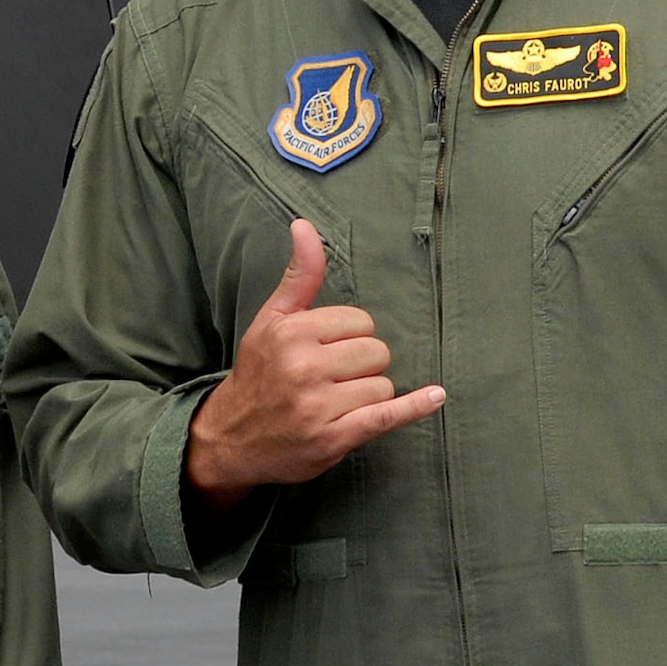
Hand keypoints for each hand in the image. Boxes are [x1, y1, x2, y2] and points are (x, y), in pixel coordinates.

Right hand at [184, 219, 443, 514]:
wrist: (231, 438)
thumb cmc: (258, 373)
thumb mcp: (271, 320)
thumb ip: (299, 276)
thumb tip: (305, 225)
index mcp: (291, 333)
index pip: (360, 321)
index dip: (351, 335)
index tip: (328, 350)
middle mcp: (303, 367)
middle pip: (376, 352)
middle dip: (363, 364)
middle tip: (332, 378)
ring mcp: (318, 407)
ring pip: (382, 385)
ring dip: (369, 394)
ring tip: (337, 402)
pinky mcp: (332, 440)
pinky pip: (386, 417)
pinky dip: (415, 407)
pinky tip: (435, 396)